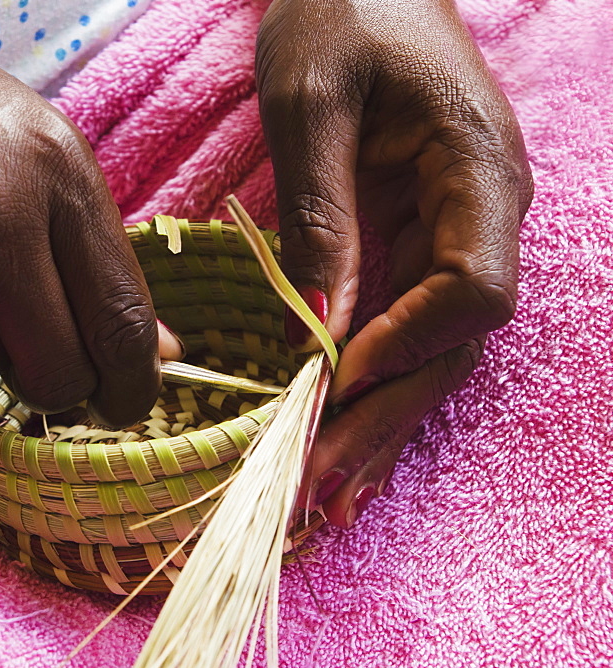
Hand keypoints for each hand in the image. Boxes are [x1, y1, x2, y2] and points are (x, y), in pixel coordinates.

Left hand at [256, 0, 532, 524]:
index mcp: (479, 170)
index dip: (410, 341)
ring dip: (378, 424)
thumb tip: (316, 332)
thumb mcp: (309, 103)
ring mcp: (453, 233)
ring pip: (429, 351)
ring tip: (326, 495)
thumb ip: (320, 214)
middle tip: (316, 483)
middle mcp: (483, 215)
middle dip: (385, 415)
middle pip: (450, 343)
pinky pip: (400, 328)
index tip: (337, 373)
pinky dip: (369, 388)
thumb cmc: (339, 12)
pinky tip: (340, 440)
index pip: (474, 288)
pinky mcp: (415, 242)